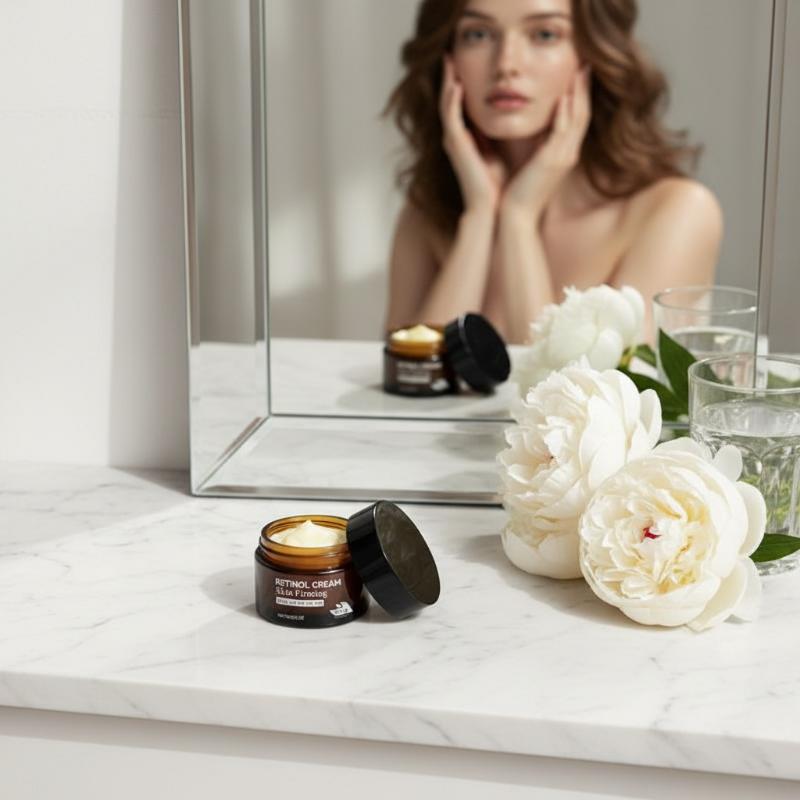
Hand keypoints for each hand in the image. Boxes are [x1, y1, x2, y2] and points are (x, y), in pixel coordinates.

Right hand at [440, 56, 505, 213]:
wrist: (495, 209)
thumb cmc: (501, 185)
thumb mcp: (502, 150)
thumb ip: (500, 133)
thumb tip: (514, 113)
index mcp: (468, 138)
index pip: (461, 104)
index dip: (461, 84)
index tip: (466, 65)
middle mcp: (458, 138)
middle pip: (450, 100)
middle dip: (450, 77)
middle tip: (450, 54)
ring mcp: (455, 141)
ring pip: (447, 104)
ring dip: (448, 82)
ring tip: (450, 61)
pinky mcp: (457, 146)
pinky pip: (451, 118)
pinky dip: (452, 100)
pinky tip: (456, 84)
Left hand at [501, 67, 590, 220]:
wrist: (514, 217)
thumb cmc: (517, 194)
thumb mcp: (530, 165)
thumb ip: (534, 147)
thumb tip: (531, 132)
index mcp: (562, 155)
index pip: (576, 120)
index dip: (579, 97)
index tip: (577, 75)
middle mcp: (568, 154)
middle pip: (583, 114)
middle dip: (584, 89)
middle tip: (585, 64)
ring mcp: (563, 158)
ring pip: (578, 118)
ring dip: (579, 93)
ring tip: (580, 70)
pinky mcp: (552, 161)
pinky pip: (563, 130)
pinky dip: (565, 111)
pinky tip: (564, 93)